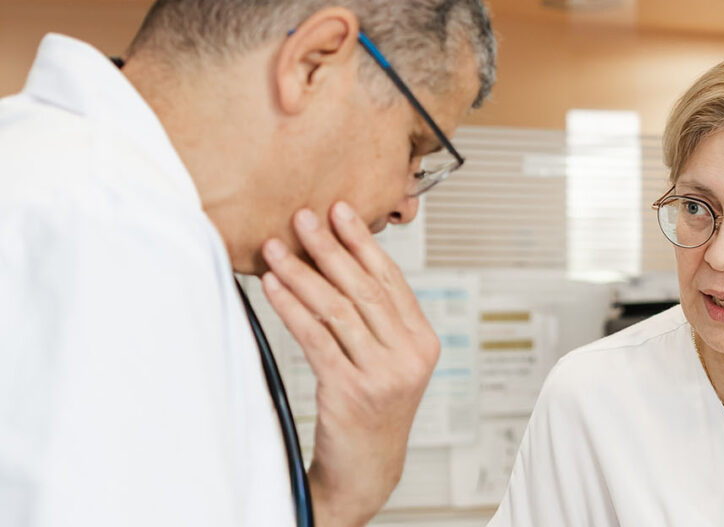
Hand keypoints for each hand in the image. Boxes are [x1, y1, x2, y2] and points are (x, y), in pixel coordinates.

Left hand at [260, 202, 439, 526]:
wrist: (367, 468)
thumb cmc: (372, 411)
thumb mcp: (389, 362)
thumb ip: (378, 321)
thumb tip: (341, 264)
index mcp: (424, 342)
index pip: (391, 281)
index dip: (363, 243)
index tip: (340, 211)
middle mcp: (409, 356)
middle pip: (364, 289)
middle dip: (330, 248)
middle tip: (303, 218)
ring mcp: (383, 374)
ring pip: (338, 310)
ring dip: (303, 274)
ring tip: (278, 248)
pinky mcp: (352, 391)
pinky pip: (317, 338)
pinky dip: (292, 308)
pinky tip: (274, 287)